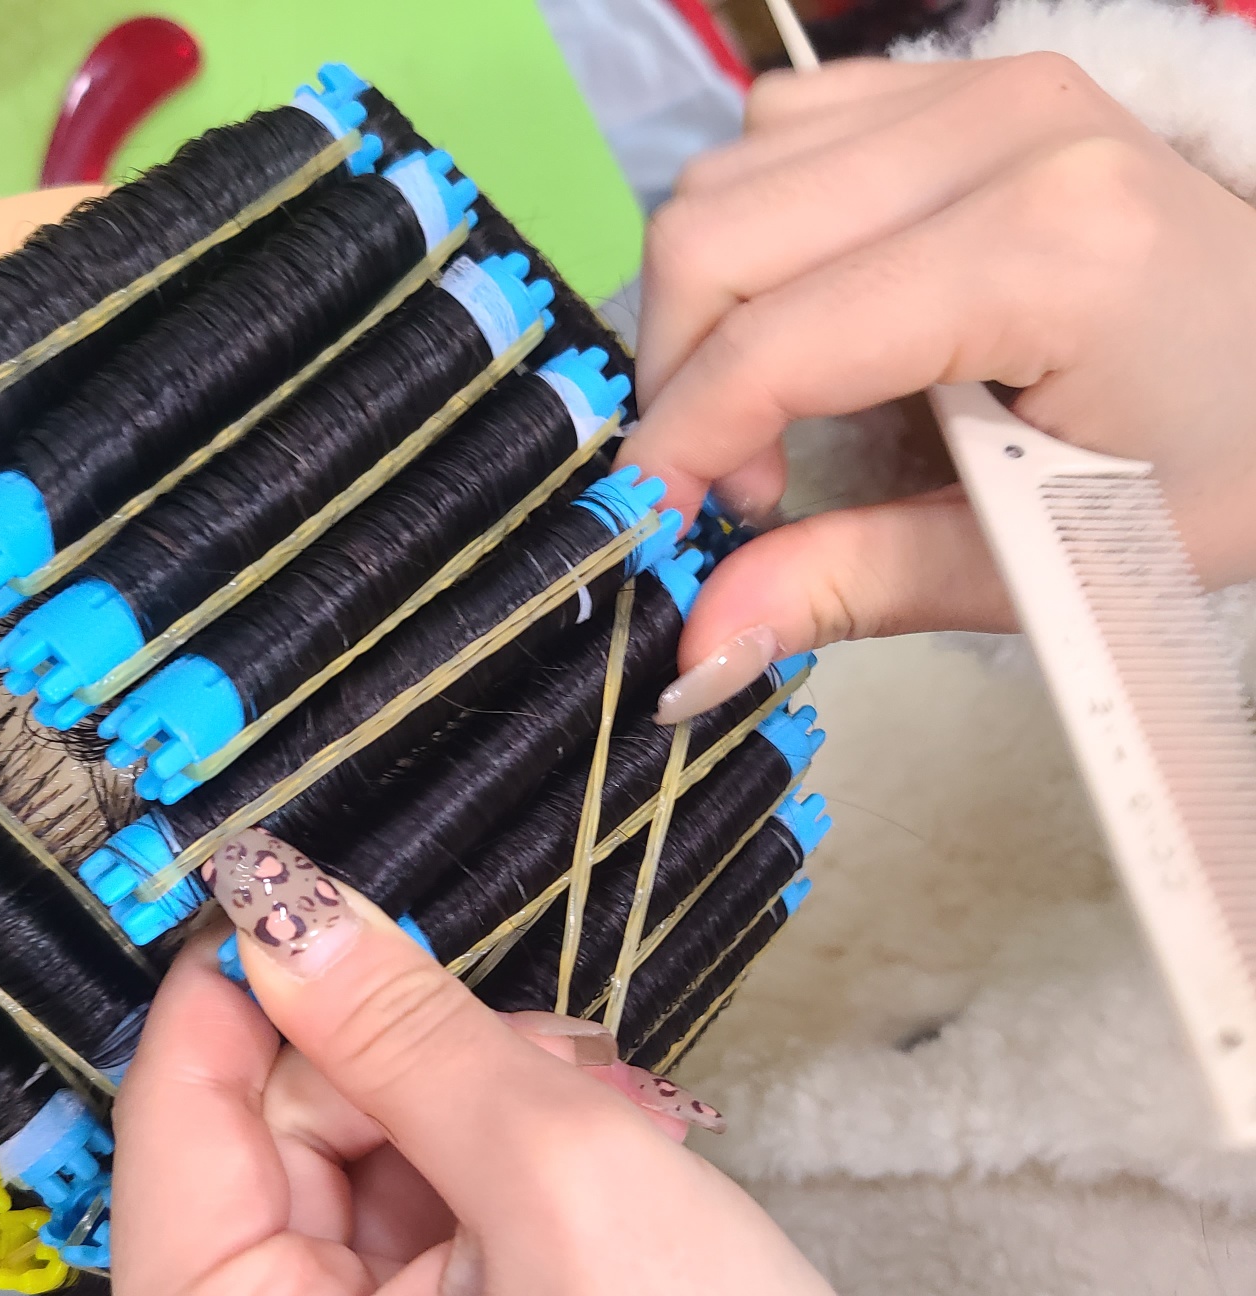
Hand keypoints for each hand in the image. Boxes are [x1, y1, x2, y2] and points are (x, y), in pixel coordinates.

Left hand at [111, 828, 961, 1295]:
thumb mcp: (573, 1199)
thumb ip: (415, 1038)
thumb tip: (293, 918)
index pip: (178, 1128)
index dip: (248, 984)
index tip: (305, 892)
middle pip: (274, 1159)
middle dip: (412, 1070)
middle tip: (553, 1051)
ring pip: (355, 1201)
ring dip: (475, 1130)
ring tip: (611, 1125)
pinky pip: (408, 1269)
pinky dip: (496, 1201)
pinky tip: (597, 1182)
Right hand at [619, 55, 1255, 717]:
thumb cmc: (1219, 472)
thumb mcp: (1052, 561)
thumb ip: (857, 586)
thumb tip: (691, 652)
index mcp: (1045, 252)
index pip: (777, 340)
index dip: (680, 447)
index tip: (657, 527)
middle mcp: (1001, 128)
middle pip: (714, 233)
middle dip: (680, 380)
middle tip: (739, 484)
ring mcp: (983, 84)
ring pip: (727, 175)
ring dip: (705, 311)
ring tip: (775, 411)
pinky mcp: (963, 82)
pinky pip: (779, 136)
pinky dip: (752, 239)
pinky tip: (806, 316)